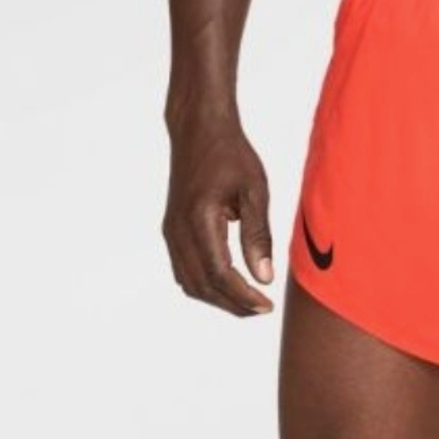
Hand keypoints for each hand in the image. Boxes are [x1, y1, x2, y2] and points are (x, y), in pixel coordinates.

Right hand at [163, 116, 274, 316]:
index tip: (267, 305)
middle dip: (233, 304)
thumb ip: (258, 236)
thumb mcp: (254, 191)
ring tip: (249, 302)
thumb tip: (264, 277)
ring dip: (219, 299)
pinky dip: (206, 286)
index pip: (219, 274)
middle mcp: (178, 230)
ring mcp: (171, 231)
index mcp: (199, 219)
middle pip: (203, 286)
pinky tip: (230, 285)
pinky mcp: (172, 230)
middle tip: (263, 308)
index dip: (243, 296)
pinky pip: (184, 270)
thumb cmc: (230, 154)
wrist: (198, 129)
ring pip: (191, 283)